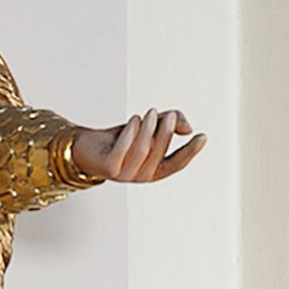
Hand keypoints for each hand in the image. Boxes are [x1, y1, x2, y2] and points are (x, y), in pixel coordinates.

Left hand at [72, 110, 204, 184]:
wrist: (86, 148)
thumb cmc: (121, 138)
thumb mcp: (149, 127)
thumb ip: (171, 123)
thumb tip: (187, 127)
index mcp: (155, 171)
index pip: (177, 164)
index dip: (190, 152)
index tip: (202, 136)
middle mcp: (141, 176)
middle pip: (159, 153)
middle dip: (166, 133)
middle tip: (170, 115)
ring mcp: (125, 174)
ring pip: (142, 150)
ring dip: (149, 130)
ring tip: (151, 112)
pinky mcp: (109, 168)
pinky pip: (123, 150)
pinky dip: (130, 134)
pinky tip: (135, 119)